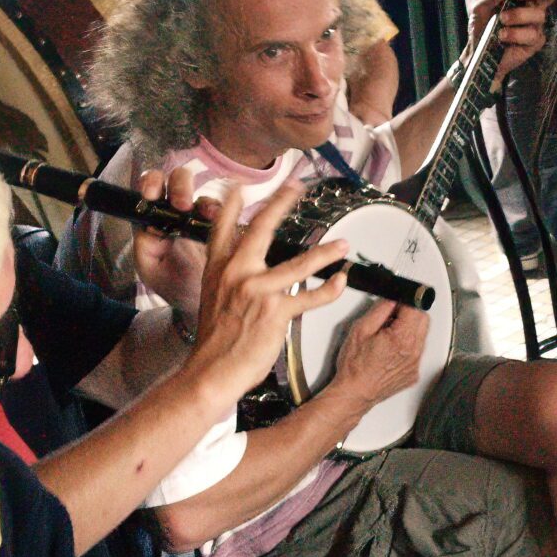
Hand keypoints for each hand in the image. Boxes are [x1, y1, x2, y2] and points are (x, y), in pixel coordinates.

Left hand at [130, 164, 217, 318]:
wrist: (201, 303)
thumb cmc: (172, 284)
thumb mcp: (151, 270)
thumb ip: (145, 248)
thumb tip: (150, 226)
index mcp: (155, 218)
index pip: (150, 189)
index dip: (151, 184)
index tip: (151, 195)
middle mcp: (178, 211)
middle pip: (178, 181)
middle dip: (180, 187)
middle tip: (183, 205)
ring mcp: (202, 217)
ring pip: (203, 194)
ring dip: (206, 200)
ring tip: (209, 215)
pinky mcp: (224, 226)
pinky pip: (226, 212)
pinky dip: (226, 211)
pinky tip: (224, 219)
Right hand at [176, 181, 351, 403]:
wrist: (212, 370)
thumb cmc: (216, 341)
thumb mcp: (214, 300)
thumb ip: (230, 280)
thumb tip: (247, 270)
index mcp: (218, 269)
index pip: (222, 229)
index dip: (231, 206)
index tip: (239, 188)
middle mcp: (237, 273)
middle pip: (262, 228)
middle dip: (281, 202)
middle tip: (295, 186)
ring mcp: (258, 290)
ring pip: (300, 263)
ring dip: (326, 253)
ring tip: (343, 245)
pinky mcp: (276, 311)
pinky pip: (312, 296)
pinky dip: (330, 289)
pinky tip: (340, 282)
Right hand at [328, 300, 429, 410]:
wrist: (354, 392)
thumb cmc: (354, 367)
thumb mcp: (361, 329)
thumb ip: (380, 309)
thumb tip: (392, 298)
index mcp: (401, 338)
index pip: (416, 308)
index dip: (405, 301)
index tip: (398, 301)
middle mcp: (413, 352)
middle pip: (424, 320)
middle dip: (410, 314)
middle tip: (392, 317)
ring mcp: (415, 364)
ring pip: (422, 336)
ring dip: (409, 330)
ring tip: (389, 336)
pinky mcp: (413, 373)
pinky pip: (417, 352)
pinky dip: (408, 347)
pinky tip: (391, 351)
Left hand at [473, 0, 556, 83]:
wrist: (478, 53)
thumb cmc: (482, 28)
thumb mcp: (480, 8)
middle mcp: (534, 10)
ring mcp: (535, 27)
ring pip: (539, 15)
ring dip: (519, 15)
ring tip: (502, 19)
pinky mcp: (534, 44)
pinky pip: (532, 35)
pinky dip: (516, 33)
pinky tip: (503, 35)